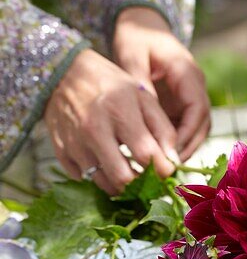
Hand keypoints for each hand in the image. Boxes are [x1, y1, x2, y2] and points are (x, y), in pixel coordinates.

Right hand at [45, 49, 178, 194]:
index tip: (167, 169)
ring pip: (102, 183)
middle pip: (123, 178)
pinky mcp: (61, 152)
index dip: (162, 169)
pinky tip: (105, 163)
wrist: (63, 74)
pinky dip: (97, 176)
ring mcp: (75, 143)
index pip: (146, 155)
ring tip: (129, 171)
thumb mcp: (142, 97)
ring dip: (120, 184)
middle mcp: (94, 130)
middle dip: (140, 184)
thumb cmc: (110, 85)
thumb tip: (173, 161)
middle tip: (148, 178)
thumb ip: (162, 128)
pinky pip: (83, 178)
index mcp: (119, 113)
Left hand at [113, 7, 209, 159]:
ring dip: (184, 147)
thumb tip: (143, 116)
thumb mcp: (133, 56)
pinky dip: (175, 141)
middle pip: (202, 124)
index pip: (197, 109)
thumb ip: (139, 83)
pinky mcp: (181, 102)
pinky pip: (184, 126)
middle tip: (168, 167)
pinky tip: (158, 155)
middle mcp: (195, 86)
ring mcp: (190, 95)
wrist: (141, 25)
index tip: (170, 152)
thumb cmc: (136, 37)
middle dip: (188, 147)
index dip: (187, 134)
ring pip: (196, 128)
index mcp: (188, 73)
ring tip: (163, 166)